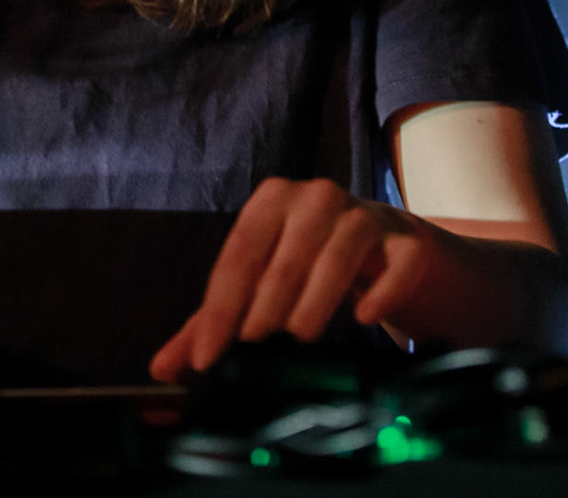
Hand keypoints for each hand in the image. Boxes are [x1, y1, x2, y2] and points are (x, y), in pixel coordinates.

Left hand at [149, 177, 439, 382]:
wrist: (388, 247)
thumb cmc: (309, 262)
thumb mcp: (258, 285)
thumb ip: (210, 323)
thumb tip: (161, 369)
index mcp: (271, 201)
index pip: (238, 255)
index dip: (219, 308)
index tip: (205, 357)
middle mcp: (316, 197)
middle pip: (286, 256)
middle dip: (265, 305)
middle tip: (252, 347)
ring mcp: (365, 214)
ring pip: (339, 253)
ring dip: (317, 298)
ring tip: (300, 337)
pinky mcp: (407, 240)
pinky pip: (397, 263)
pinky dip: (381, 291)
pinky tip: (363, 319)